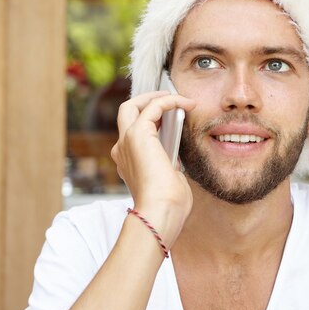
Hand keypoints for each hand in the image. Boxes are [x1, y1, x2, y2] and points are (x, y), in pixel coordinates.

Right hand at [111, 91, 195, 245]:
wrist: (161, 212)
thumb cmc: (168, 206)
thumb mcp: (169, 182)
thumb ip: (168, 168)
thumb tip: (175, 160)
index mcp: (128, 162)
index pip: (133, 134)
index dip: (150, 122)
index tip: (170, 119)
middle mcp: (122, 150)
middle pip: (125, 113)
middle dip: (145, 102)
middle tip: (169, 101)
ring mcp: (126, 141)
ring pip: (133, 106)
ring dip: (157, 98)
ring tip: (179, 98)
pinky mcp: (138, 134)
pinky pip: (153, 106)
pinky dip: (170, 100)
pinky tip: (186, 103)